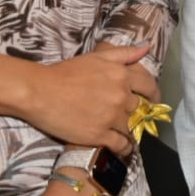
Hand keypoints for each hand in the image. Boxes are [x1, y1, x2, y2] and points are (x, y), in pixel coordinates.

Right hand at [24, 43, 157, 156]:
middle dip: (139, 114)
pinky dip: (125, 147)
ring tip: (127, 133)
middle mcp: (121, 96)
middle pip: (140, 108)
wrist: (40, 92)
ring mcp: (111, 117)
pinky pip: (121, 145)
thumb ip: (124, 53)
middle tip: (135, 118)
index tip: (153, 100)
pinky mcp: (99, 135)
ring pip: (132, 128)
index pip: (149, 86)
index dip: (154, 94)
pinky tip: (122, 147)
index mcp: (122, 75)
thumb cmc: (66, 71)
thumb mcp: (97, 57)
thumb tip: (146, 48)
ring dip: (132, 131)